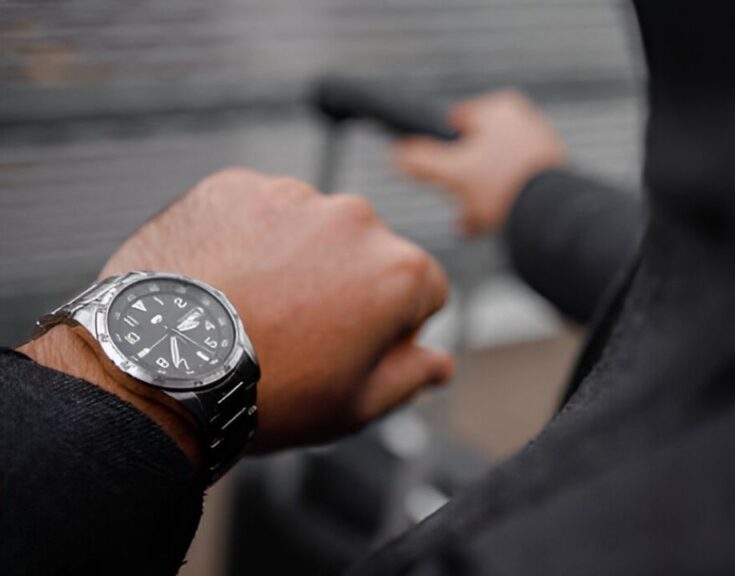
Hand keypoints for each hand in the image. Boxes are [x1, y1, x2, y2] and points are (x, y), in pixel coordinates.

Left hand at [23, 169, 452, 459]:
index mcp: (399, 271)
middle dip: (346, 284)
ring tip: (253, 307)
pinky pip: (255, 209)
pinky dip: (246, 237)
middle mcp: (355, 219)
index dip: (396, 326)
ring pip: (311, 227)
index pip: (426, 289)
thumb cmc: (264, 393)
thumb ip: (411, 376)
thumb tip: (439, 362)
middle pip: (368, 252)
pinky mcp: (234, 186)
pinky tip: (224, 282)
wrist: (157, 365)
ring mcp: (291, 195)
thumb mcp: (354, 406)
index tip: (354, 347)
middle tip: (297, 332)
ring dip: (295, 257)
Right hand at [393, 90, 565, 235]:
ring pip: (495, 171)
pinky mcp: (551, 176)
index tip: (435, 166)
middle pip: (476, 148)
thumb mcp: (451, 173)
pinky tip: (483, 224)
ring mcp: (540, 150)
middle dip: (460, 177)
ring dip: (476, 195)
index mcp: (502, 109)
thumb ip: (419, 161)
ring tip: (467, 219)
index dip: (441, 144)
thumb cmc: (505, 187)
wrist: (552, 216)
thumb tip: (396, 155)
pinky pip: (514, 187)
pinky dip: (498, 203)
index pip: (457, 119)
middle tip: (452, 196)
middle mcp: (525, 122)